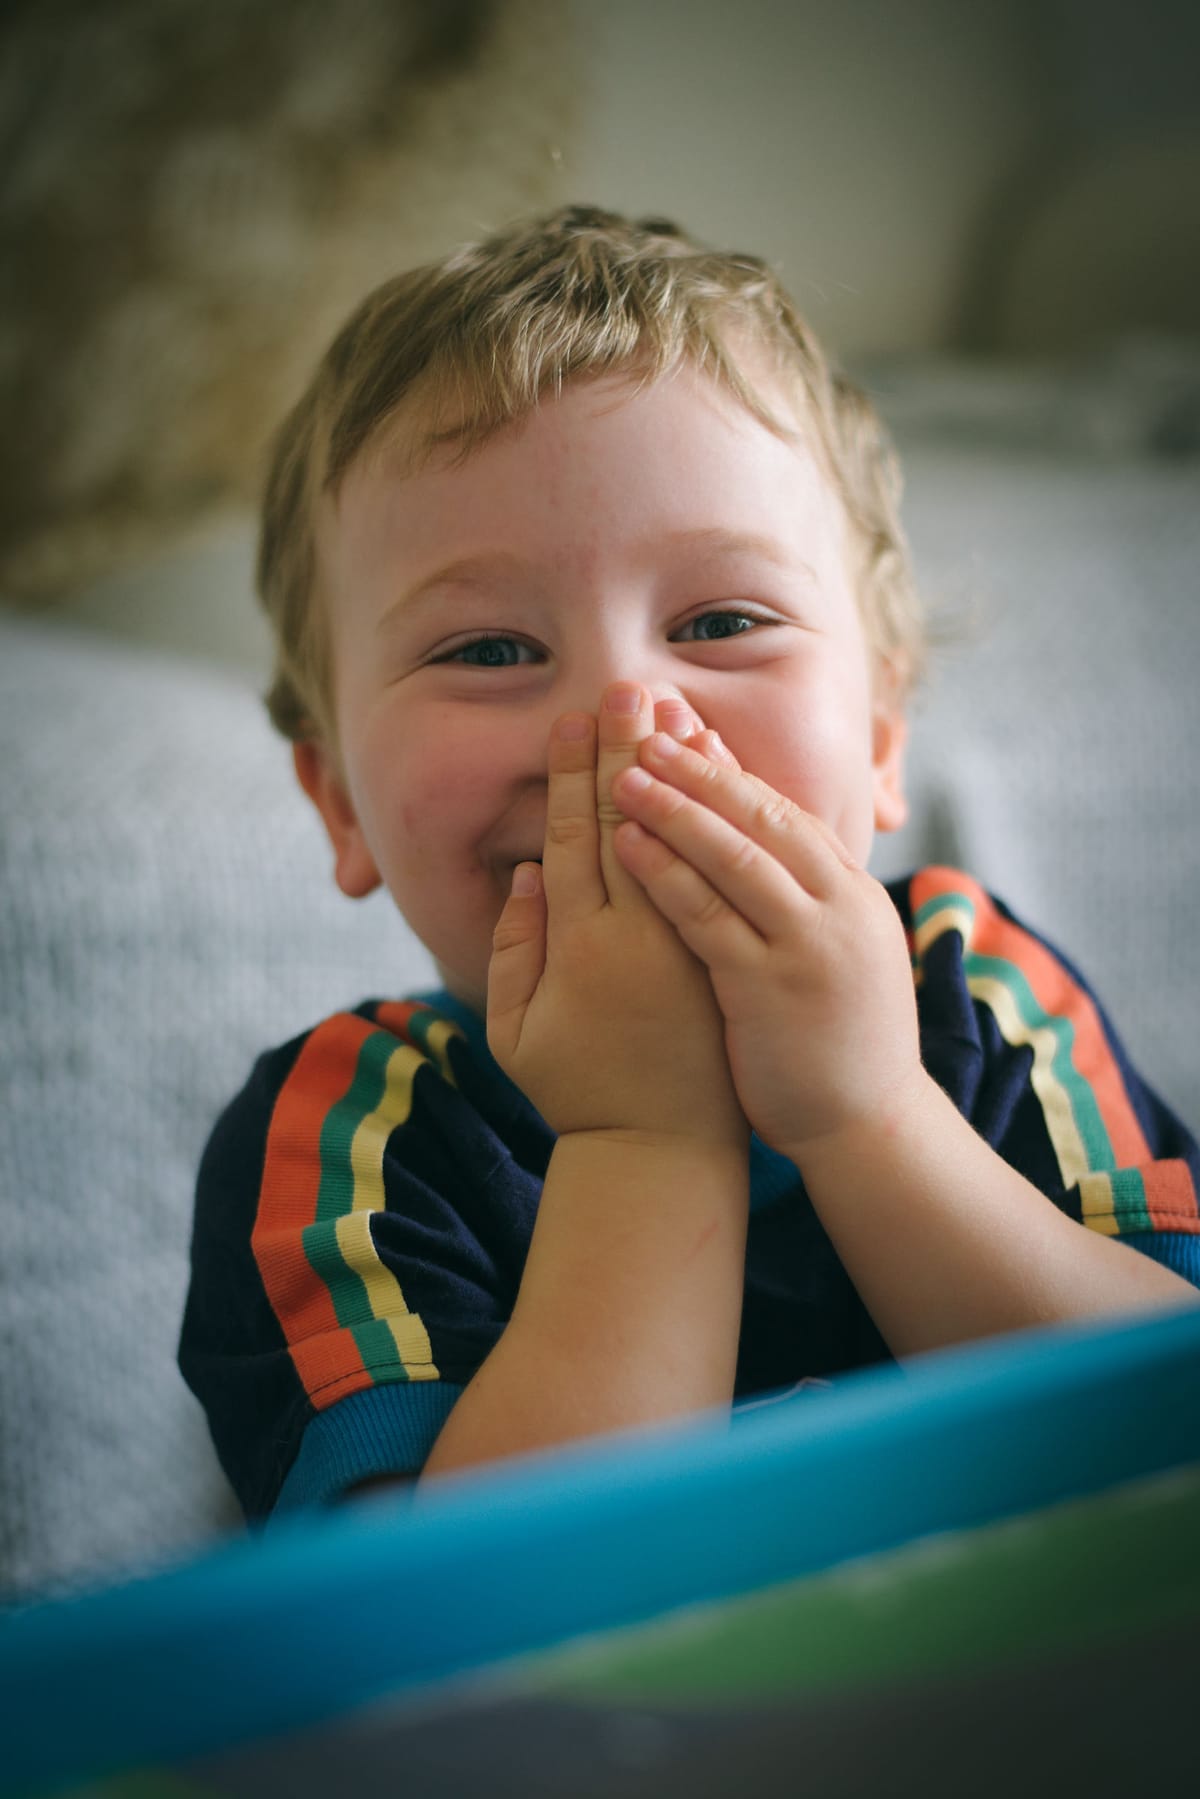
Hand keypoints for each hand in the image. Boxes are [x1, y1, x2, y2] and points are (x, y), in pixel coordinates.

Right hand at [487, 686, 746, 1148]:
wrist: (668, 1150)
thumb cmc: (581, 1090)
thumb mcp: (518, 1033)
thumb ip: (516, 952)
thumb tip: (531, 873)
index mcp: (580, 947)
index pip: (576, 838)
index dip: (573, 777)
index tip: (575, 723)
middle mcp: (640, 935)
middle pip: (634, 822)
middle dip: (629, 753)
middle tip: (626, 691)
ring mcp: (694, 943)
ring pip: (690, 839)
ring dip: (683, 773)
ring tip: (676, 714)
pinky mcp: (732, 955)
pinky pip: (733, 874)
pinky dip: (729, 822)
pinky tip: (726, 779)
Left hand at [610, 732, 923, 1161]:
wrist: (868, 1123)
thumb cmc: (837, 1035)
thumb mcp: (839, 946)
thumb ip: (808, 891)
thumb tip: (764, 833)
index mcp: (851, 891)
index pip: (783, 810)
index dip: (728, 768)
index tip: (681, 727)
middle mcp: (837, 906)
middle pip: (760, 816)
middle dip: (698, 767)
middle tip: (644, 723)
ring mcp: (807, 945)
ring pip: (734, 856)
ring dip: (676, 807)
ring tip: (622, 770)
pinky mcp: (771, 987)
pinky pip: (708, 917)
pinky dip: (666, 874)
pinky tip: (626, 845)